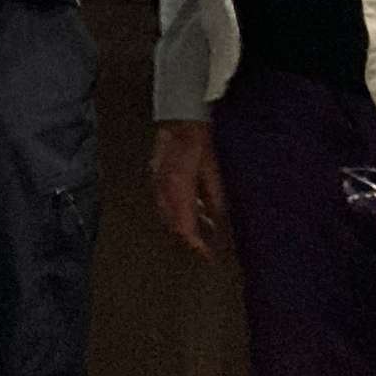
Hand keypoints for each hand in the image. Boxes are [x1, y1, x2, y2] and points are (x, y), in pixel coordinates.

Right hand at [149, 120, 229, 263]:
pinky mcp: (156, 180)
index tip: (208, 255)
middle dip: (192, 237)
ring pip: (169, 217)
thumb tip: (220, 222)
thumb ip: (214, 200)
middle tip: (209, 244)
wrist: (180, 120)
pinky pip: (165, 205)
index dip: (197, 245)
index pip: (185, 229)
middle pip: (175, 226)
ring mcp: (156, 186)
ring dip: (186, 225)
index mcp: (178, 190)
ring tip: (205, 227)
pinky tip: (193, 210)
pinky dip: (179, 213)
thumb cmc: (199, 140)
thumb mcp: (213, 172)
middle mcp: (163, 191)